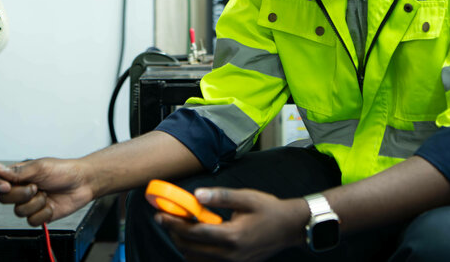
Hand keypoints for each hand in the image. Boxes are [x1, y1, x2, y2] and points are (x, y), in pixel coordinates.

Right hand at [0, 158, 94, 225]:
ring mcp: (29, 203)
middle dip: (21, 194)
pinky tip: (51, 204)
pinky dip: (43, 213)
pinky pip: (31, 220)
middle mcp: (21, 189)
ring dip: (35, 203)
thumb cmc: (64, 170)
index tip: (5, 185)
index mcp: (18, 175)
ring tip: (46, 194)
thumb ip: (16, 171)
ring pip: (18, 211)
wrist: (83, 184)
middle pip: (4, 199)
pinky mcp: (39, 214)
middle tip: (35, 187)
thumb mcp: (39, 167)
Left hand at [156, 187, 308, 261]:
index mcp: (232, 236)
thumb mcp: (246, 197)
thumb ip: (220, 197)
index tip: (160, 215)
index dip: (174, 224)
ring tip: (180, 227)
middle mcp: (230, 254)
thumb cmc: (269, 209)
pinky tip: (195, 239)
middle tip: (166, 218)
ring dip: (184, 244)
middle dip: (175, 233)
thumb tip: (196, 195)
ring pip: (196, 260)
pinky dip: (196, 253)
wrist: (290, 228)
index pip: (195, 233)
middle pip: (191, 249)